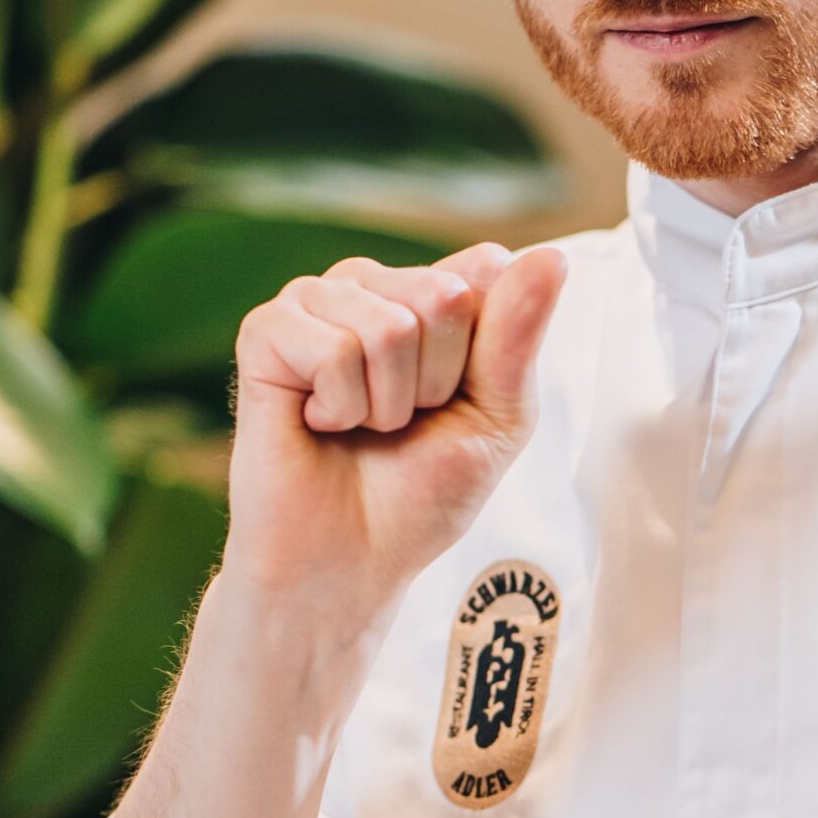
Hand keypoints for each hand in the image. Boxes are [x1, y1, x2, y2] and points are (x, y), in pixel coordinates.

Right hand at [226, 239, 569, 621]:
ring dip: (384, 403)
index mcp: (431, 290)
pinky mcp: (266, 330)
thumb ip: (519, 337)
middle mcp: (373, 283)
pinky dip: (339, 408)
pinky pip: (332, 350)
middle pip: (443, 297)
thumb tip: (551, 256)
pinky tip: (318, 422)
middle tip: (398, 422)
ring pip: (388, 327)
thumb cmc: (419, 492)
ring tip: (359, 425)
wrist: (347, 560)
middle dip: (434, 382)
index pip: (490, 274)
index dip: (484, 358)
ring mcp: (315, 300)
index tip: (455, 403)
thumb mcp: (497, 417)